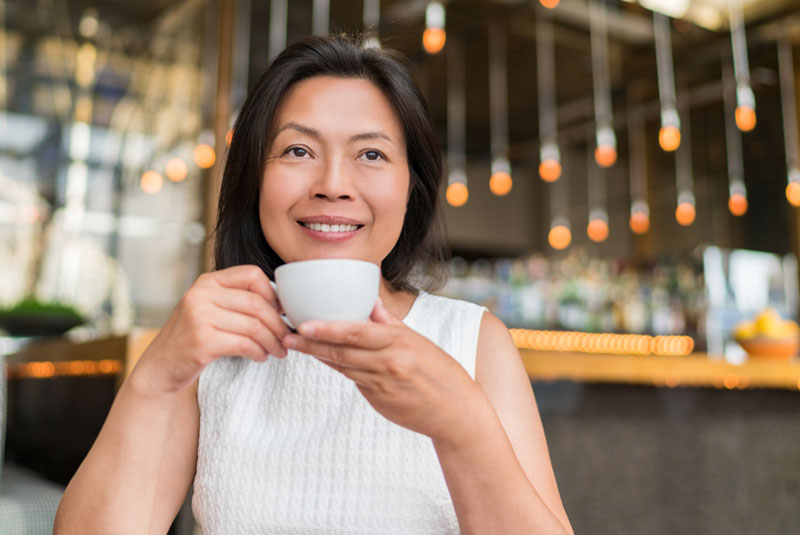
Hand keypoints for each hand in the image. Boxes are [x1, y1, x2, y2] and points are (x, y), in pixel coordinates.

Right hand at [131, 265, 289, 395]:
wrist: (161, 367)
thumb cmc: (194, 337)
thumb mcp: (211, 308)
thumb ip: (237, 299)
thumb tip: (281, 301)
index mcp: (208, 281)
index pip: (252, 275)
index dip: (273, 294)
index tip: (281, 312)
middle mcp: (202, 294)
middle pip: (257, 303)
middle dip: (278, 323)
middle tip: (286, 338)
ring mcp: (200, 317)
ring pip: (254, 326)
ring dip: (272, 342)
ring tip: (277, 351)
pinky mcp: (202, 342)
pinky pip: (245, 344)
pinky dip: (259, 352)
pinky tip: (261, 357)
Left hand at [282, 298, 482, 443]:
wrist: (456, 412)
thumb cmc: (440, 372)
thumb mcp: (420, 342)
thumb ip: (391, 324)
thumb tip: (371, 302)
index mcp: (400, 342)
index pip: (356, 332)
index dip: (327, 329)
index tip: (304, 324)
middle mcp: (389, 363)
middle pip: (342, 351)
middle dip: (311, 343)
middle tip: (288, 335)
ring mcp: (382, 384)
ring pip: (343, 366)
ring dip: (319, 356)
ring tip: (297, 345)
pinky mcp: (378, 401)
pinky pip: (354, 381)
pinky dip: (340, 369)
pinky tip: (325, 360)